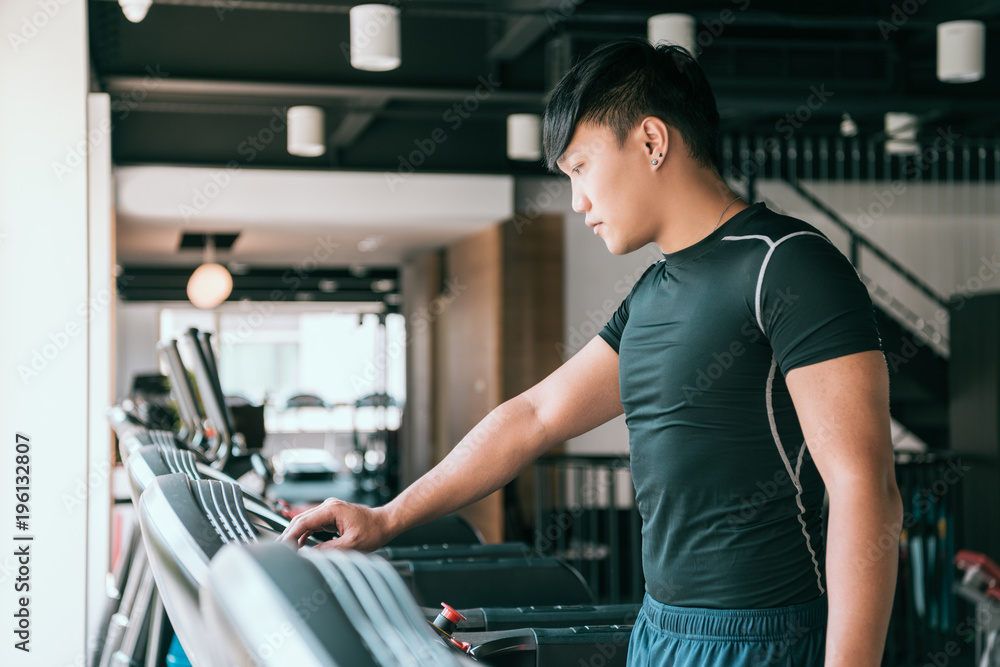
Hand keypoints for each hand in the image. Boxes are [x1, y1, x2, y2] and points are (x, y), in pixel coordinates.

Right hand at [279, 498, 393, 551]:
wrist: (384, 523)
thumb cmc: (373, 531)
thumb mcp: (351, 545)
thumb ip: (328, 550)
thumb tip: (309, 555)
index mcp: (332, 509)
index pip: (304, 521)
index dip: (290, 535)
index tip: (282, 546)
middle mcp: (329, 506)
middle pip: (301, 519)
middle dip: (288, 534)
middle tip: (278, 549)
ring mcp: (329, 509)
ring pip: (305, 521)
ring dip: (295, 534)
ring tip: (286, 548)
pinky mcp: (331, 515)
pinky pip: (313, 523)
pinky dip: (305, 533)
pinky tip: (299, 544)